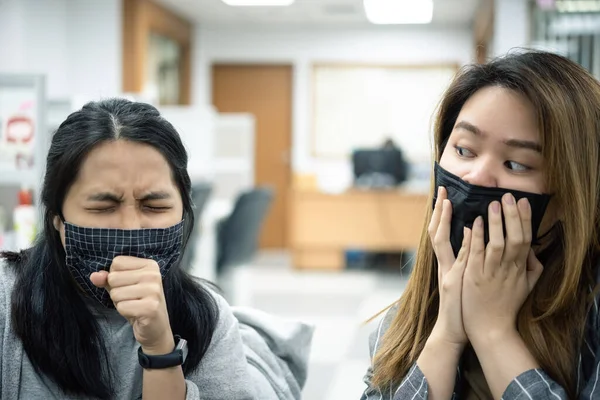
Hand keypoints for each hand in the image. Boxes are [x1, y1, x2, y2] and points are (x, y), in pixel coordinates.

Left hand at [90, 256, 174, 353]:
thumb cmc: (138, 303)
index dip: (116, 276)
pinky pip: (122, 307)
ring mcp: (153, 291)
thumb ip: (107, 279)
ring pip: (116, 293)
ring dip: (120, 303)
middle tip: (131, 298)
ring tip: (134, 305)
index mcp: (150, 265)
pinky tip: (136, 314)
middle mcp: (154, 275)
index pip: (117, 262)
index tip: (130, 285)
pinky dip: (125, 312)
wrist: (155, 328)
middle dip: (116, 291)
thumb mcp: (122, 287)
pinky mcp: (150, 307)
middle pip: (114, 277)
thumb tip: (94, 276)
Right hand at [428, 187, 471, 348]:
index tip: (444, 194)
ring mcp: (445, 273)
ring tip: (447, 203)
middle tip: (441, 190)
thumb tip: (470, 233)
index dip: (440, 213)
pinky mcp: (452, 284)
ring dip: (444, 221)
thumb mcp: (462, 278)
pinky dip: (462, 245)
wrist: (453, 330)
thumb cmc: (462, 306)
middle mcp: (442, 264)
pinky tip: (467, 230)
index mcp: (446, 262)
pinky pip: (458, 260)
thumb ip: (465, 256)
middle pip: (435, 231)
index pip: (440, 232)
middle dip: (438, 211)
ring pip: (440, 242)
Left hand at [462, 194, 543, 344]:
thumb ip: (532, 268)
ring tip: (493, 204)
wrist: (490, 329)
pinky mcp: (473, 277)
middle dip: (512, 216)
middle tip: (508, 196)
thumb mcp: (526, 287)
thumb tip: (533, 250)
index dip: (524, 220)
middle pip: (514, 239)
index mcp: (519, 269)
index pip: (525, 240)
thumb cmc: (506, 306)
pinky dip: (477, 238)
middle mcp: (507, 270)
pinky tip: (475, 224)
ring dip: (496, 223)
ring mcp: (490, 273)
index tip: (522, 202)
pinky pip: (476, 254)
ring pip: (496, 244)